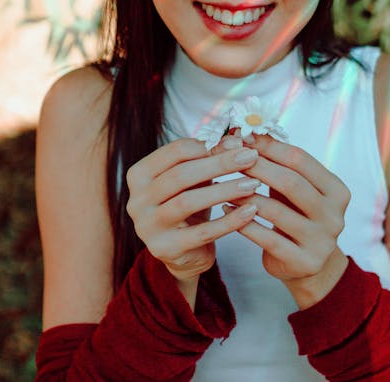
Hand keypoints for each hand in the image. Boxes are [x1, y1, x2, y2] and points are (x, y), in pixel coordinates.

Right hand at [126, 137, 259, 283]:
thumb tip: (236, 138)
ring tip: (253, 183)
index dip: (208, 146)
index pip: (175, 152)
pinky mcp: (165, 249)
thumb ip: (211, 157)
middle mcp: (136, 200)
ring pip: (188, 202)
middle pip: (181, 175)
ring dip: (225, 190)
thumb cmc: (190, 204)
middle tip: (249, 158)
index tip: (238, 143)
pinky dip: (229, 221)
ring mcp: (147, 226)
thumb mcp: (196, 179)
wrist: (184, 252)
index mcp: (139, 174)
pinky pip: (202, 233)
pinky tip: (250, 210)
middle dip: (219, 164)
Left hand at [224, 134, 350, 307]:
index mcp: (337, 190)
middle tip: (230, 157)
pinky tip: (225, 209)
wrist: (308, 264)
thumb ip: (279, 163)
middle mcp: (334, 215)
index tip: (244, 136)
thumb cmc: (297, 214)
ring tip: (223, 184)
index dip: (270, 146)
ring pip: (276, 211)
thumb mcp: (296, 188)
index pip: (300, 159)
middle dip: (257, 166)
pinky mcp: (302, 261)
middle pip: (290, 182)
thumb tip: (247, 131)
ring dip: (245, 194)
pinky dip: (243, 222)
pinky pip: (266, 238)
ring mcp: (321, 241)